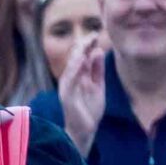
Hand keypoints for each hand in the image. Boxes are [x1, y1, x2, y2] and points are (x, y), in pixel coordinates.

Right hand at [59, 33, 106, 154]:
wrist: (85, 131)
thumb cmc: (89, 110)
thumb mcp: (98, 85)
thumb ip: (98, 70)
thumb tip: (98, 50)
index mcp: (78, 76)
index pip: (82, 56)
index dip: (88, 44)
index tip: (97, 33)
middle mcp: (70, 79)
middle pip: (75, 58)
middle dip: (83, 45)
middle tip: (94, 34)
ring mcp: (67, 87)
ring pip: (71, 66)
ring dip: (78, 53)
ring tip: (87, 41)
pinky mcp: (67, 96)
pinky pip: (70, 80)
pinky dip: (74, 69)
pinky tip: (81, 59)